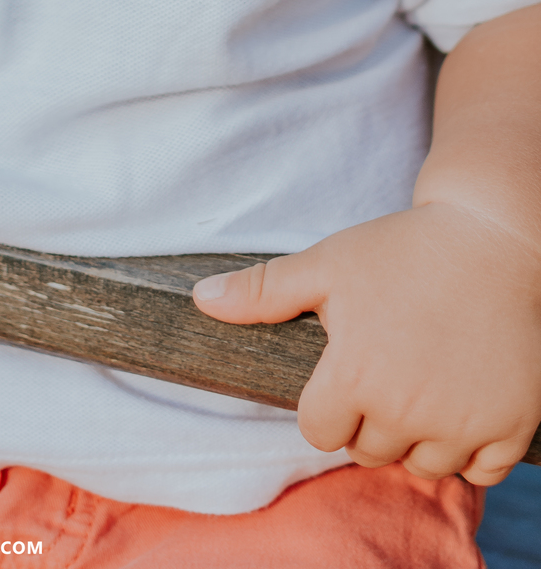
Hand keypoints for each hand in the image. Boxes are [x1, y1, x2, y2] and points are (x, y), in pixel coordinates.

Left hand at [193, 202, 540, 483]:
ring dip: (417, 437)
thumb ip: (263, 291)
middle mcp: (408, 410)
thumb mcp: (327, 264)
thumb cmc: (401, 249)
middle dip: (369, 419)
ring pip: (423, 466)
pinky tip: (462, 402)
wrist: (493, 239)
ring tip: (422, 383)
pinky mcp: (510, 428)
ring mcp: (464, 424)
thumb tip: (201, 299)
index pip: (319, 430)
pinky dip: (470, 450)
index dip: (325, 403)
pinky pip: (480, 472)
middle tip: (386, 370)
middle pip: (369, 451)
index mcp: (356, 376)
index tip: (344, 371)